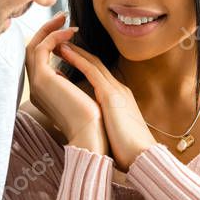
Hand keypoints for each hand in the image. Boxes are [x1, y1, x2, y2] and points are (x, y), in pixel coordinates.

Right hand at [26, 13, 107, 153]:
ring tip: (65, 20)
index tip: (66, 33)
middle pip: (32, 52)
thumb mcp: (81, 95)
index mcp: (44, 93)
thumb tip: (79, 65)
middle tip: (62, 17)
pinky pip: (41, 49)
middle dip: (46, 32)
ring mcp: (36, 84)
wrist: (92, 135)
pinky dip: (54, 37)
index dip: (50, 43)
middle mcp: (36, 88)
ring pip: (33, 47)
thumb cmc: (93, 121)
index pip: (40, 62)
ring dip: (49, 30)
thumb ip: (73, 82)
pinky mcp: (41, 79)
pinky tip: (69, 33)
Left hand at [56, 43, 155, 171]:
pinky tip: (64, 52)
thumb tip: (90, 124)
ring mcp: (116, 90)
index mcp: (119, 99)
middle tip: (60, 43)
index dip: (83, 64)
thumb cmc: (128, 152)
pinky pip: (91, 71)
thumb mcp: (114, 131)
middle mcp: (118, 90)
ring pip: (92, 63)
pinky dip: (77, 59)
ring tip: (58, 42)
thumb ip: (104, 122)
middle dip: (78, 52)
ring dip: (75, 51)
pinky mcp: (111, 95)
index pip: (99, 76)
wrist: (142, 157)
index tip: (68, 59)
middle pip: (95, 64)